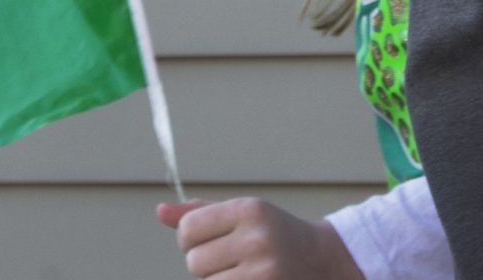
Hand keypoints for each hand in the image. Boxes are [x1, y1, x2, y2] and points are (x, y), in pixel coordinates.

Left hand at [156, 199, 364, 279]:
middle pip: (194, 262)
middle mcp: (257, 239)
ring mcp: (263, 271)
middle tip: (231, 259)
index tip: (206, 240)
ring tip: (242, 272)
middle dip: (206, 264)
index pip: (189, 229)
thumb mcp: (242, 215)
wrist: (322, 262)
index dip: (190, 239)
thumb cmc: (274, 235)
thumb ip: (200, 214)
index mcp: (249, 210)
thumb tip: (160, 212)